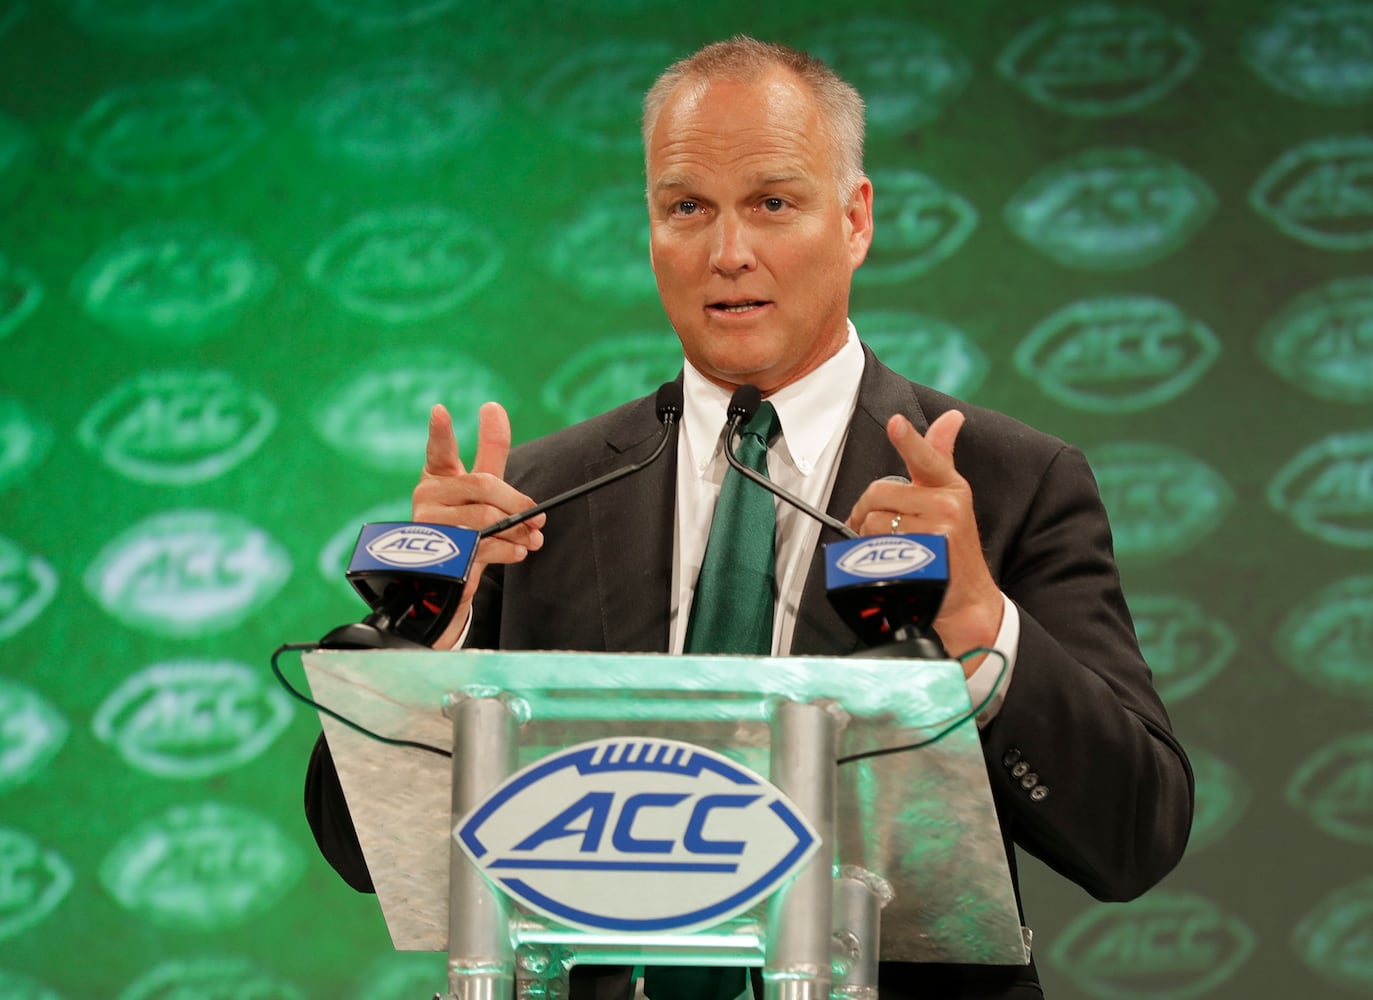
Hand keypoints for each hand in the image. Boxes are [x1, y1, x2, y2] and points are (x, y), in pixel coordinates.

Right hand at [412, 401, 544, 645]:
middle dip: (516, 501)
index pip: (438, 450)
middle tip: (540, 517)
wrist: (451, 581)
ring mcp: (428, 525)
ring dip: (516, 530)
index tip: (440, 409)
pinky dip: (506, 548)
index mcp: (437, 476)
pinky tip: (519, 551)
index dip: (439, 431)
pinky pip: (481, 544)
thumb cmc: (468, 527)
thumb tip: (494, 408)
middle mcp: (426, 496)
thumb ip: (491, 455)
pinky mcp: (437, 554)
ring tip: (532, 539)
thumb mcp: (482, 490)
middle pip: (481, 485)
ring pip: (484, 517)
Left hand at [845, 411, 1002, 673]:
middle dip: (866, 510)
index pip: (927, 458)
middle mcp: (948, 505)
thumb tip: (951, 417)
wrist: (966, 600)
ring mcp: (938, 532)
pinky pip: (876, 546)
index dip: (909, 440)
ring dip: (867, 536)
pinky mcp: (925, 558)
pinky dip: (871, 555)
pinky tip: (886, 561)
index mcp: (951, 486)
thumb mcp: (953, 497)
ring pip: (873, 521)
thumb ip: (940, 456)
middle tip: (872, 526)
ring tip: (884, 547)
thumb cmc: (953, 547)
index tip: (896, 423)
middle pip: (878, 493)